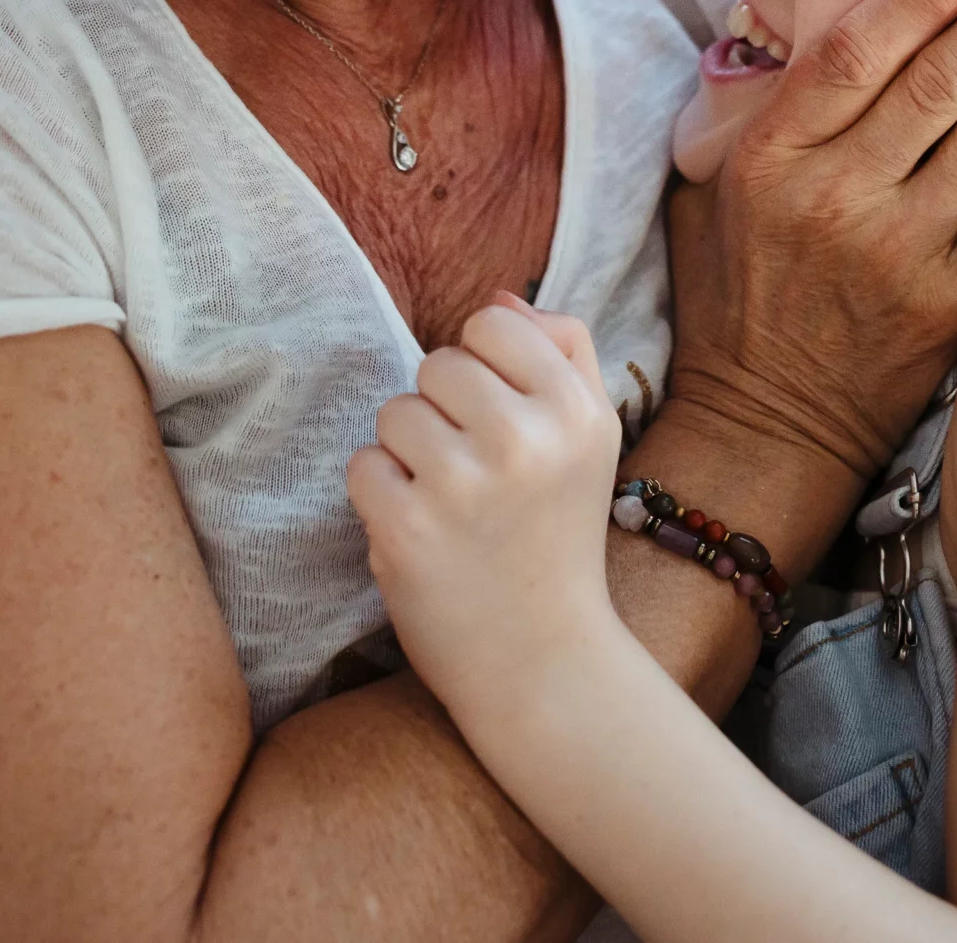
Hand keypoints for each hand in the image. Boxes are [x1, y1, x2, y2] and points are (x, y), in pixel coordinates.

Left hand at [347, 297, 625, 713]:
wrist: (544, 660)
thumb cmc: (560, 537)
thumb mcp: (593, 437)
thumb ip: (562, 352)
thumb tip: (499, 297)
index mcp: (576, 409)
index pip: (491, 323)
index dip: (484, 366)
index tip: (500, 418)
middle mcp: (525, 438)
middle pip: (438, 365)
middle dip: (445, 412)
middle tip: (477, 474)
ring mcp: (463, 484)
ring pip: (395, 413)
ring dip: (408, 454)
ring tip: (449, 503)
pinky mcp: (407, 527)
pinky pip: (363, 465)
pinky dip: (381, 497)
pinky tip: (421, 531)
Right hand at [667, 0, 956, 481]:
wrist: (764, 425)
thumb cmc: (740, 294)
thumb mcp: (717, 190)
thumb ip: (771, 110)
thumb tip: (827, 20)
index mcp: (774, 157)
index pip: (856, 53)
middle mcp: (837, 198)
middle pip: (941, 82)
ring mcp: (899, 255)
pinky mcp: (951, 306)